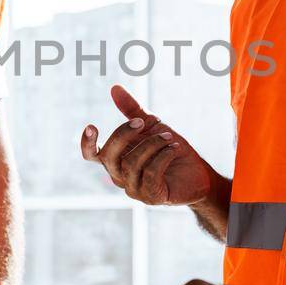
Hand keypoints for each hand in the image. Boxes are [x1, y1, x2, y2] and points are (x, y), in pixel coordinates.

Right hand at [81, 85, 214, 206]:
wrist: (198, 172)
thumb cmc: (169, 148)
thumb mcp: (152, 125)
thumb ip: (132, 109)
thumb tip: (114, 88)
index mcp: (115, 159)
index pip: (92, 155)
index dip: (88, 143)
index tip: (92, 126)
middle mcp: (120, 176)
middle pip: (109, 157)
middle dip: (124, 135)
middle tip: (142, 122)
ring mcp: (134, 189)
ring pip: (132, 164)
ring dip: (152, 145)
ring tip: (169, 137)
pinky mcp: (151, 197)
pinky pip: (151, 173)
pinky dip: (163, 156)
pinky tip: (174, 148)